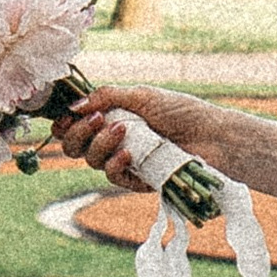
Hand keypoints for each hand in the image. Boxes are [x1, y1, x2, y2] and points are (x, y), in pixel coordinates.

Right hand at [50, 84, 225, 190]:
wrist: (212, 136)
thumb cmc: (182, 112)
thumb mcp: (142, 96)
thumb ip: (107, 97)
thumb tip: (73, 105)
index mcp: (112, 118)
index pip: (75, 125)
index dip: (64, 123)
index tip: (64, 118)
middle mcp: (114, 140)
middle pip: (75, 146)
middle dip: (78, 133)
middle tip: (97, 120)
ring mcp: (124, 161)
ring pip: (91, 160)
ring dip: (100, 144)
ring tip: (123, 130)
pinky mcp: (137, 180)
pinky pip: (112, 176)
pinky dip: (115, 163)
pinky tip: (128, 153)